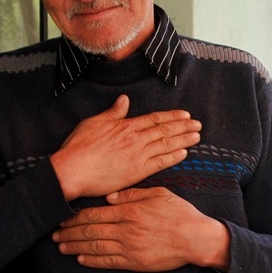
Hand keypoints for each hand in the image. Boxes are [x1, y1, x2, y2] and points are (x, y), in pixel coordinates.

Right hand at [49, 95, 200, 199]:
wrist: (72, 170)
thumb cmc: (79, 147)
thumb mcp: (94, 122)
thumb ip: (113, 113)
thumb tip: (124, 100)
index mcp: (126, 126)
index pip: (155, 119)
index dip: (172, 117)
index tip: (185, 115)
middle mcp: (135, 139)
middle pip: (165, 130)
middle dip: (184, 126)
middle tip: (198, 125)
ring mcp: (138, 155)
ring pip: (166, 144)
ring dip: (184, 139)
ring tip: (197, 136)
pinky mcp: (137, 172)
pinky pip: (161, 162)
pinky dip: (174, 157)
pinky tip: (185, 153)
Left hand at [53, 187, 230, 271]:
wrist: (196, 238)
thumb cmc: (179, 214)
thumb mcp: (158, 194)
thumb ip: (133, 194)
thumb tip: (110, 196)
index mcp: (129, 210)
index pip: (95, 213)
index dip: (75, 217)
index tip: (62, 217)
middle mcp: (125, 229)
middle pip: (90, 231)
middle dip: (69, 232)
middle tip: (54, 233)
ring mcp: (129, 247)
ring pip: (95, 247)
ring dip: (75, 247)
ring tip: (61, 247)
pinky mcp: (135, 262)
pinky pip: (108, 262)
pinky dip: (92, 261)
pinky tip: (81, 260)